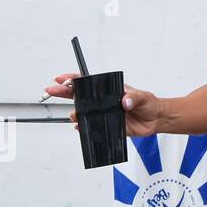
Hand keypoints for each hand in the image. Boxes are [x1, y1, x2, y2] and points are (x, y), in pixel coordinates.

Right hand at [45, 73, 162, 136]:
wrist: (155, 119)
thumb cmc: (148, 103)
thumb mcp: (143, 97)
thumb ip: (133, 98)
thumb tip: (124, 102)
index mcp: (109, 90)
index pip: (87, 82)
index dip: (72, 79)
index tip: (61, 78)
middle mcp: (103, 101)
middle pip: (78, 95)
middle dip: (62, 91)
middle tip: (50, 90)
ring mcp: (103, 113)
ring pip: (82, 112)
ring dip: (74, 113)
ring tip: (73, 115)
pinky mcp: (106, 125)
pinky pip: (90, 127)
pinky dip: (83, 127)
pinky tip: (79, 126)